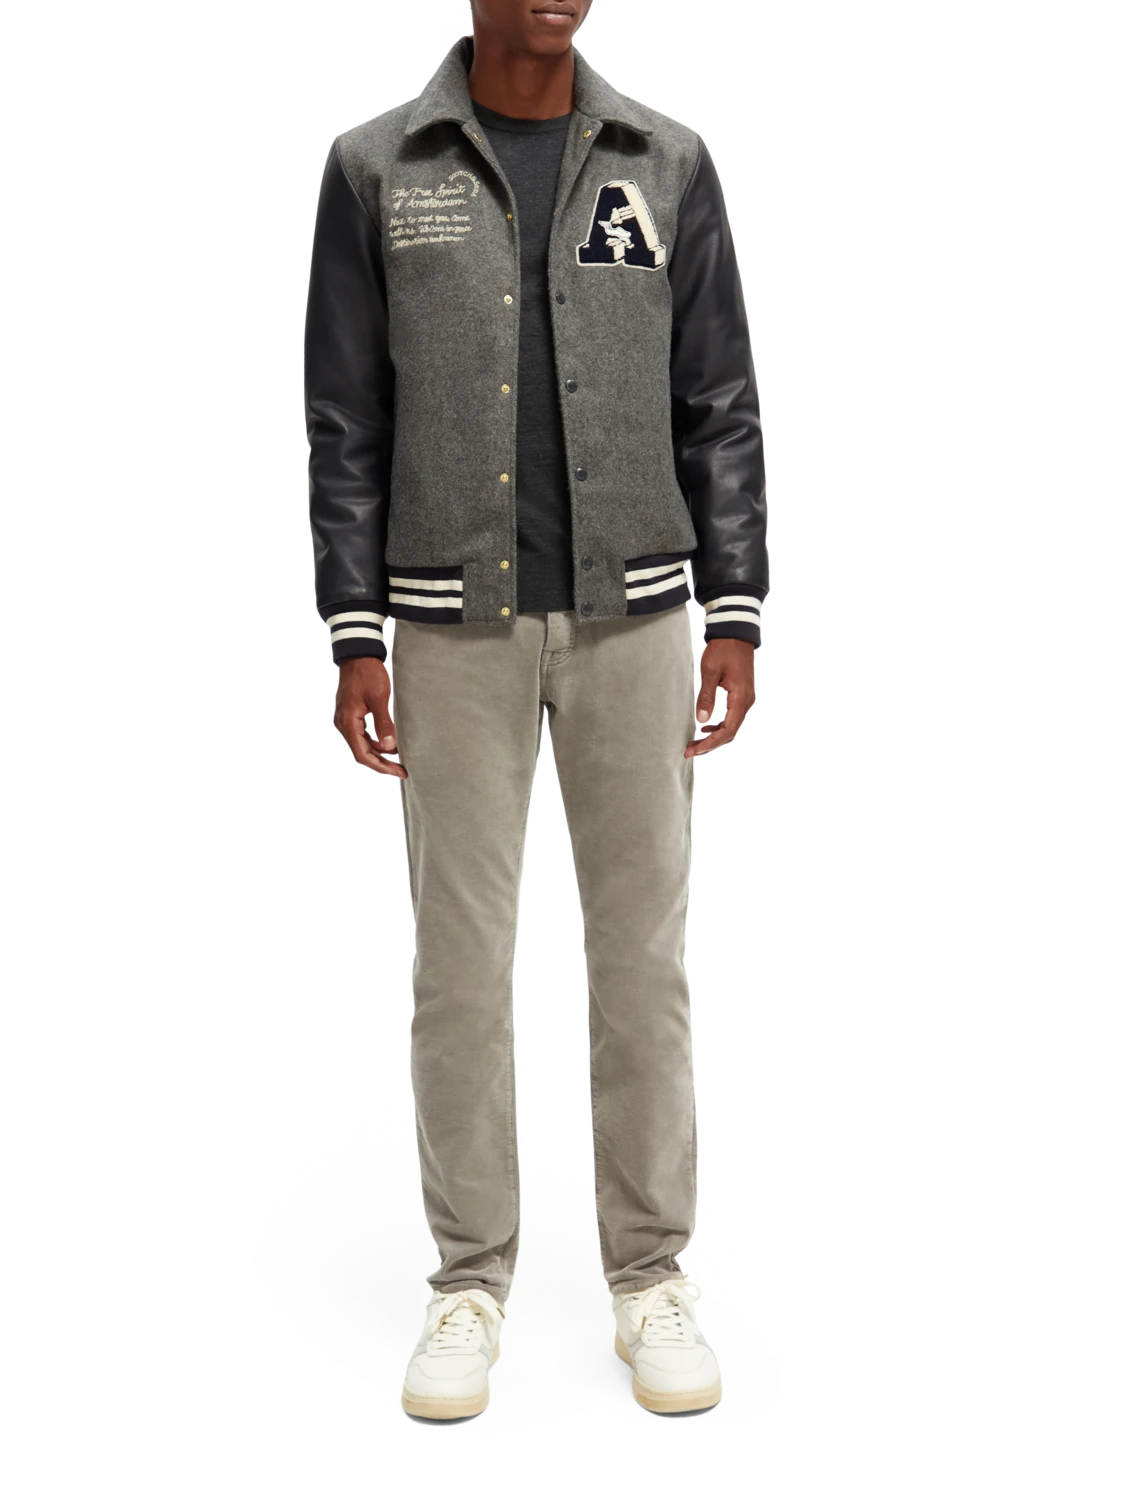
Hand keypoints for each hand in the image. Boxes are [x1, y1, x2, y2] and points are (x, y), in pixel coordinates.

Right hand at [332, 656, 406, 777]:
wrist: (357, 655)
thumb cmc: (368, 673)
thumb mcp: (380, 698)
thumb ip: (384, 724)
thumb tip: (389, 747)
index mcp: (348, 722)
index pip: (363, 754)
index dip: (381, 766)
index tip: (398, 771)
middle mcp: (343, 724)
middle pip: (362, 752)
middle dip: (382, 763)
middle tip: (402, 769)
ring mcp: (345, 719)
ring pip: (362, 745)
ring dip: (379, 754)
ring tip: (398, 759)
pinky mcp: (350, 714)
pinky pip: (362, 735)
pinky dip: (375, 742)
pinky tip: (389, 744)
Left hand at [685, 638, 755, 757]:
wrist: (736, 632)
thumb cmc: (723, 648)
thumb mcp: (710, 671)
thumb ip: (706, 696)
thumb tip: (701, 720)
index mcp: (740, 698)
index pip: (727, 731)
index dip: (709, 744)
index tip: (692, 751)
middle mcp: (746, 701)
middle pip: (730, 733)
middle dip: (710, 744)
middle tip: (690, 751)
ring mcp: (745, 699)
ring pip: (731, 726)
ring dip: (714, 737)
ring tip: (695, 742)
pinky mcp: (741, 695)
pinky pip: (732, 717)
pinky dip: (719, 726)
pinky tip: (705, 727)